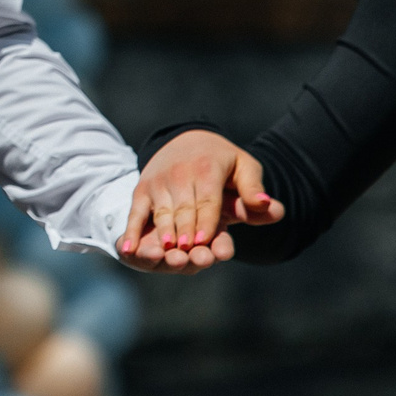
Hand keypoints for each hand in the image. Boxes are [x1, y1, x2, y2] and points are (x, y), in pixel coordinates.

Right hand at [116, 130, 282, 269]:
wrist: (187, 140)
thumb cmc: (223, 162)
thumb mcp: (244, 168)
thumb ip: (254, 189)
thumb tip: (267, 205)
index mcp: (208, 168)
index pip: (207, 200)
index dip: (205, 222)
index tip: (203, 242)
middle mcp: (179, 174)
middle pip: (183, 210)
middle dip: (184, 233)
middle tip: (186, 255)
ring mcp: (158, 182)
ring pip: (162, 214)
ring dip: (162, 234)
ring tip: (165, 253)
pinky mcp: (142, 190)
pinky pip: (136, 214)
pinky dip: (131, 233)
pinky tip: (129, 251)